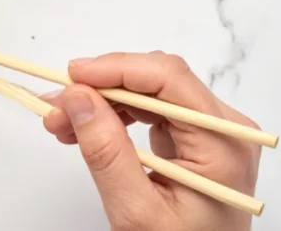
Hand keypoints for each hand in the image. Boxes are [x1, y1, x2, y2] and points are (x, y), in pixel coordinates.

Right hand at [43, 52, 260, 230]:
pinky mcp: (195, 138)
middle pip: (158, 81)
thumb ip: (107, 153)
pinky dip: (116, 115)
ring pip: (150, 92)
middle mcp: (225, 127)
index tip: (72, 76)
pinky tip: (85, 128)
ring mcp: (212, 131)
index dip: (118, 68)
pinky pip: (152, 110)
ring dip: (103, 101)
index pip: (169, 79)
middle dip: (101, 88)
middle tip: (55, 108)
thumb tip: (77, 97)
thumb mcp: (137, 211)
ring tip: (61, 122)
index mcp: (223, 142)